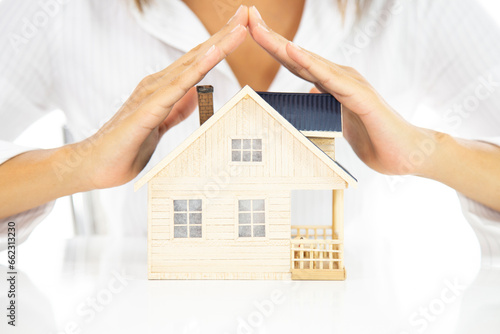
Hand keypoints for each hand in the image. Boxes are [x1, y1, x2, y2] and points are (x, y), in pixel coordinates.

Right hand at [76, 6, 248, 189]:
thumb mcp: (159, 126)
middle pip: (197, 55)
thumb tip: (194, 97)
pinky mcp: (148, 110)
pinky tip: (213, 56)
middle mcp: (157, 85)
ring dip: (217, 45)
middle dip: (224, 34)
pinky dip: (197, 70)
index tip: (240, 27)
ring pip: (191, 66)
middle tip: (246, 13)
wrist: (94, 165)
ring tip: (239, 27)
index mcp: (162, 89)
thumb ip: (175, 110)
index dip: (220, 44)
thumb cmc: (125, 147)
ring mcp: (152, 94)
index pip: (197, 62)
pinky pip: (177, 87)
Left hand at [247, 6, 436, 176]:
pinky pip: (331, 79)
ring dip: (283, 45)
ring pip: (310, 62)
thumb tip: (309, 93)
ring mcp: (351, 84)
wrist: (408, 154)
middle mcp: (339, 78)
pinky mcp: (360, 97)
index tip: (251, 30)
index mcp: (331, 84)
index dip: (273, 47)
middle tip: (248, 15)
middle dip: (271, 36)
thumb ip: (324, 106)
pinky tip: (292, 52)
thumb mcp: (338, 121)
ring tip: (259, 28)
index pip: (296, 63)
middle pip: (298, 56)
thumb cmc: (375, 139)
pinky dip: (310, 65)